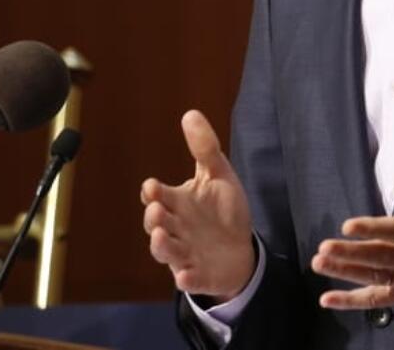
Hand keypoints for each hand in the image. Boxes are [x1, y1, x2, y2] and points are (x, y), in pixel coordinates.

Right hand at [141, 109, 254, 299]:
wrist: (240, 249)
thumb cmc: (222, 210)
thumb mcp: (218, 175)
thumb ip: (205, 148)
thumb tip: (190, 113)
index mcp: (178, 203)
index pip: (158, 196)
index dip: (153, 192)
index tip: (153, 186)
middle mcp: (176, 228)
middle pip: (157, 224)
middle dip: (154, 218)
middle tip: (156, 210)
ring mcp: (185, 253)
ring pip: (166, 252)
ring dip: (162, 245)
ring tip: (162, 236)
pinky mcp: (198, 275)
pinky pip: (188, 279)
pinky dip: (186, 278)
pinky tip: (185, 276)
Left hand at [312, 123, 393, 308]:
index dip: (373, 228)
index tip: (348, 225)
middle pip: (382, 257)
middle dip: (351, 254)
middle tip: (324, 248)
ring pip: (377, 277)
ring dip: (347, 273)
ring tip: (319, 263)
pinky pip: (379, 299)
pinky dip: (353, 302)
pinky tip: (327, 299)